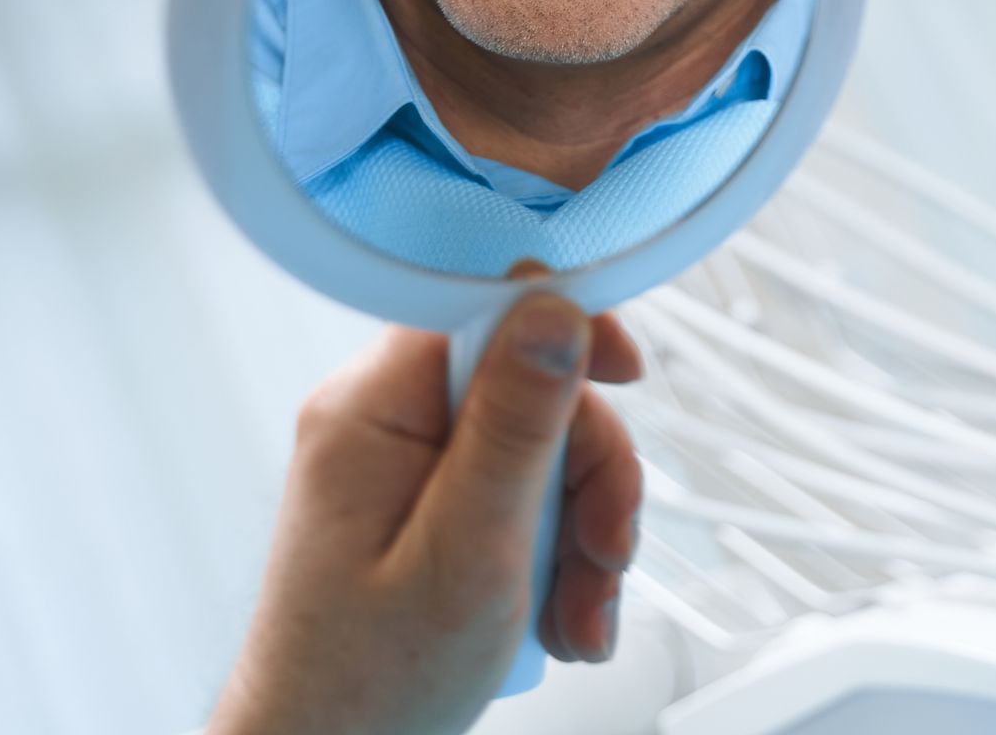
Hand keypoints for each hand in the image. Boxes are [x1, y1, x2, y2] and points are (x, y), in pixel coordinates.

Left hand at [209, 291, 643, 734]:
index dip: (567, 331)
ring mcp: (405, 467)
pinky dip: (557, 556)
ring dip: (582, 533)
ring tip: (580, 614)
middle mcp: (384, 421)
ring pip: (539, 451)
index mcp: (373, 408)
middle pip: (532, 391)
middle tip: (605, 556)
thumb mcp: (467, 551)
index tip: (627, 374)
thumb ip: (514, 426)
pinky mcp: (428, 508)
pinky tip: (561, 617)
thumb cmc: (368, 685)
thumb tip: (553, 310)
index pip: (485, 310)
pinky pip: (520, 495)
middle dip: (589, 477)